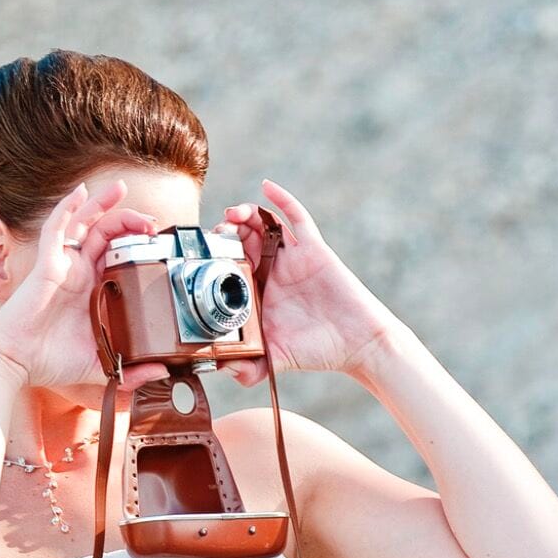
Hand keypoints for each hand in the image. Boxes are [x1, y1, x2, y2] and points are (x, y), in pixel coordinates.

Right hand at [0, 179, 171, 390]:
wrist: (16, 363)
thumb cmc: (50, 363)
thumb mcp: (100, 367)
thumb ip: (132, 370)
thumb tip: (164, 371)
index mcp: (91, 292)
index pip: (117, 258)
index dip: (137, 247)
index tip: (160, 246)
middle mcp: (78, 274)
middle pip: (105, 235)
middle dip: (129, 222)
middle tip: (151, 222)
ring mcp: (62, 266)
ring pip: (83, 223)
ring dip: (102, 203)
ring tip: (121, 189)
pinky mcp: (46, 264)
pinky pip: (56, 228)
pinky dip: (67, 207)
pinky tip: (80, 193)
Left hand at [211, 179, 401, 384]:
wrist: (358, 344)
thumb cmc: (317, 351)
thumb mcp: (275, 359)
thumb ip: (249, 368)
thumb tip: (222, 371)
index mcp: (257, 292)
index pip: (228, 265)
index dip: (212, 255)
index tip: (199, 254)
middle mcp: (272, 271)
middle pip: (241, 240)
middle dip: (225, 231)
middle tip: (215, 234)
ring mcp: (291, 258)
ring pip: (264, 224)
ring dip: (245, 214)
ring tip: (232, 214)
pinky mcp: (313, 249)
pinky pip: (296, 217)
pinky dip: (281, 199)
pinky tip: (266, 187)